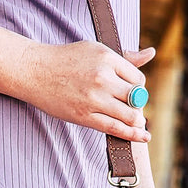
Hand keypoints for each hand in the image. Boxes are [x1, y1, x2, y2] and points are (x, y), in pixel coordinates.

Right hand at [21, 42, 155, 141]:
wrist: (37, 72)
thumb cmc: (67, 60)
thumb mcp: (96, 50)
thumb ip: (124, 57)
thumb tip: (150, 54)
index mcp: (108, 58)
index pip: (138, 79)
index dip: (139, 88)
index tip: (133, 92)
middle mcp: (103, 78)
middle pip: (136, 97)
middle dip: (138, 105)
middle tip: (132, 108)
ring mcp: (94, 98)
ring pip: (128, 115)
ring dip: (136, 121)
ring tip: (136, 123)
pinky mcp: (85, 116)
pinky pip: (114, 128)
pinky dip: (131, 134)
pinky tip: (142, 137)